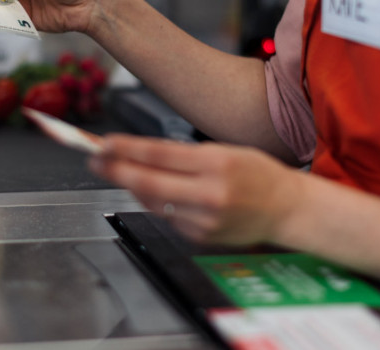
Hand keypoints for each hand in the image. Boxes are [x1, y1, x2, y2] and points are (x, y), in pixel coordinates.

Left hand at [90, 134, 304, 245]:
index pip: (160, 154)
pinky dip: (155, 203)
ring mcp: (205, 219)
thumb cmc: (256, 174)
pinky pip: (167, 218)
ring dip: (130, 186)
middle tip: (93, 160)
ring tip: (117, 171)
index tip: (104, 142)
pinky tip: (153, 192)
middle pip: (148, 182)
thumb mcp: (224, 151)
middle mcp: (210, 194)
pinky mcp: (201, 237)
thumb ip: (183, 155)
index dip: (127, 148)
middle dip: (115, 170)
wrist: (286, 210)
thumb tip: (138, 154)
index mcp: (217, 163)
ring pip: (153, 202)